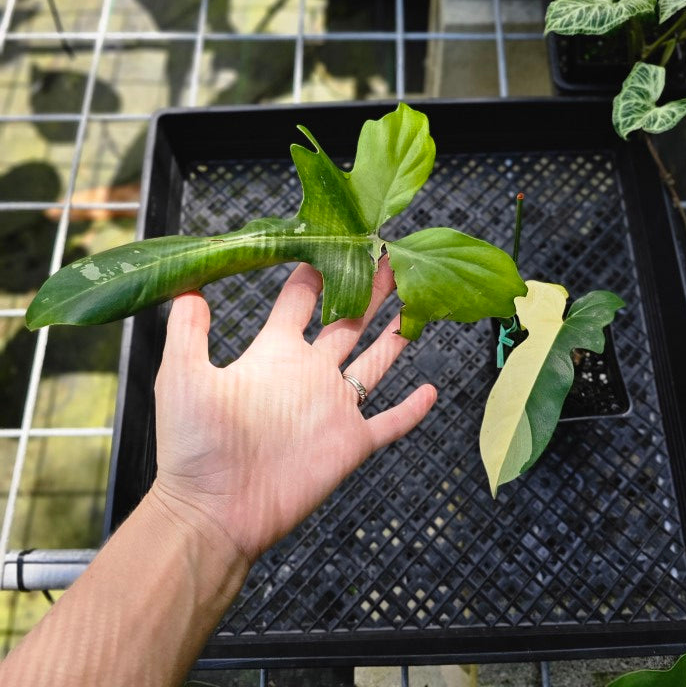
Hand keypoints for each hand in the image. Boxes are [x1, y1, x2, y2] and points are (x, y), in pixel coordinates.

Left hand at [151, 258, 436, 562]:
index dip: (318, 272)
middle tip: (392, 259)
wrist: (215, 512)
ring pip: (374, 363)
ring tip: (417, 305)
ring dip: (395, 336)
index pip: (301, 301)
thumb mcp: (185, 377)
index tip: (339, 243)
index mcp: (274, 354)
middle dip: (370, 292)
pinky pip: (389, 422)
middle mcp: (308, 373)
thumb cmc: (195, 446)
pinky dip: (411, 409)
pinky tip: (430, 390)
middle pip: (348, 323)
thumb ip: (188, 331)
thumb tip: (188, 285)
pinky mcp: (351, 443)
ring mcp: (333, 408)